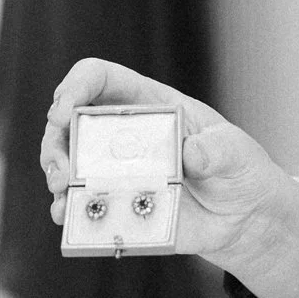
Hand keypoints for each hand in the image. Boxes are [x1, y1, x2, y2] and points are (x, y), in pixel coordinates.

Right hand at [38, 58, 298, 297]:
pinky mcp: (116, 204)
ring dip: (55, 174)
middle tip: (61, 168)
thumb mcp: (237, 153)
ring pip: (66, 162)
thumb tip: (192, 153)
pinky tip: (66, 217)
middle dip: (55, 140)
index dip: (76, 86)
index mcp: (150, 104)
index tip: (65, 108)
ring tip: (63, 193)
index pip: (101, 79)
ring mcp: (115, 170)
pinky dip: (68, 210)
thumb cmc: (239, 170)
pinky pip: (81, 205)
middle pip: (70, 121)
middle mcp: (124, 134)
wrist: (243, 219)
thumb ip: (218, 150)